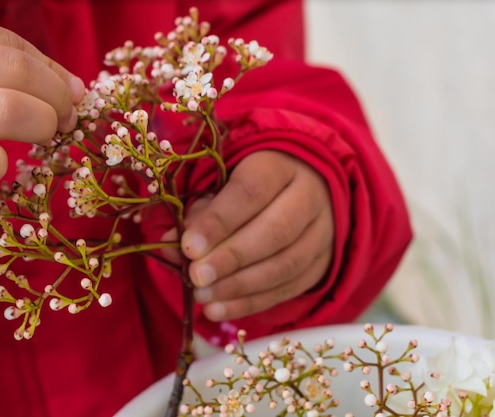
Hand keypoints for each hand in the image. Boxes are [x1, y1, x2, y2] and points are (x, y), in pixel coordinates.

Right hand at [0, 19, 83, 211]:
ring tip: (44, 136)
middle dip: (55, 97)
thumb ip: (4, 68)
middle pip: (15, 71)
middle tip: (63, 119)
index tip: (69, 94)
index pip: (7, 43)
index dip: (50, 70)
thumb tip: (76, 88)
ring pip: (5, 109)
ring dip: (41, 124)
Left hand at [181, 151, 333, 320]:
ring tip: (203, 296)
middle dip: (231, 258)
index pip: (250, 192)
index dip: (218, 221)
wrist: (302, 191)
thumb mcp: (221, 186)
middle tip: (196, 276)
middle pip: (275, 231)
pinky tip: (218, 310)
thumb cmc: (249, 187)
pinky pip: (289, 288)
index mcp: (280, 166)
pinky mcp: (323, 264)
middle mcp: (309, 197)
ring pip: (286, 264)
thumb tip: (171, 245)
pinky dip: (250, 303)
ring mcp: (322, 233)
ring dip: (239, 286)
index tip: (188, 246)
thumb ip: (198, 213)